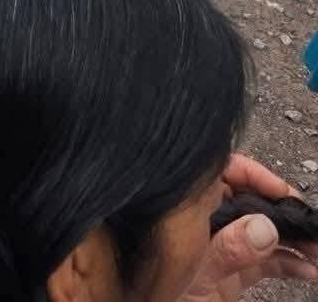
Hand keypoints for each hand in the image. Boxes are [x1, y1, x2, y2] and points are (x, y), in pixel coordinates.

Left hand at [182, 156, 317, 301]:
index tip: (284, 193)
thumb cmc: (157, 294)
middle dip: (285, 213)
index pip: (223, 172)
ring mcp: (221, 245)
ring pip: (264, 232)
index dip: (257, 176)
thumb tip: (263, 227)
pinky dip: (290, 264)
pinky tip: (309, 270)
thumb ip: (227, 248)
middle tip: (311, 226)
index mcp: (187, 205)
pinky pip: (266, 260)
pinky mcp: (233, 270)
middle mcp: (205, 220)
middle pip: (251, 202)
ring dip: (295, 241)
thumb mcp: (196, 270)